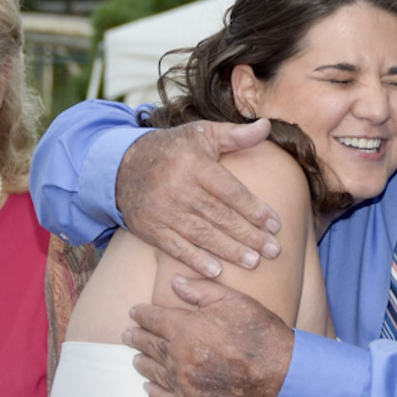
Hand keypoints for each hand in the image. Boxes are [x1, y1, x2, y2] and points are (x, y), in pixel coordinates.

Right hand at [116, 118, 281, 276]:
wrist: (121, 166)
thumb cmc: (172, 149)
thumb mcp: (201, 134)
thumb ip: (235, 134)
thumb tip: (266, 126)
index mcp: (194, 164)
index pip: (230, 191)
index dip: (254, 209)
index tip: (276, 224)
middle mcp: (178, 188)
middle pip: (220, 216)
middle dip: (249, 235)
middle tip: (273, 250)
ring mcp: (163, 210)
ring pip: (202, 234)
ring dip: (229, 250)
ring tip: (254, 262)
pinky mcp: (150, 228)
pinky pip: (175, 248)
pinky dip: (195, 260)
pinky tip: (216, 271)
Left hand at [124, 274, 293, 396]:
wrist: (277, 373)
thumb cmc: (257, 332)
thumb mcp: (232, 300)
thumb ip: (200, 289)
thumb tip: (174, 282)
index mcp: (184, 328)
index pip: (152, 318)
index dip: (141, 313)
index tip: (134, 311)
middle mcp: (176, 356)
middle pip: (147, 344)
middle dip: (136, 336)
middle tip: (127, 334)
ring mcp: (182, 383)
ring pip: (152, 371)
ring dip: (141, 362)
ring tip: (136, 358)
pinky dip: (153, 391)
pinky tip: (150, 387)